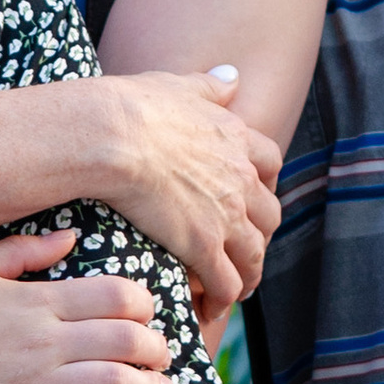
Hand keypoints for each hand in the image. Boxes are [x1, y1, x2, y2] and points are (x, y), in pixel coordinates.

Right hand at [82, 70, 281, 309]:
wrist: (114, 136)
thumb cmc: (134, 107)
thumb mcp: (178, 85)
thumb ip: (207, 86)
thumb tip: (232, 75)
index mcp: (235, 138)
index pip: (268, 162)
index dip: (264, 182)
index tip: (254, 195)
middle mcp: (240, 178)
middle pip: (268, 214)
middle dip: (261, 233)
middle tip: (246, 247)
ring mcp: (226, 214)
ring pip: (253, 255)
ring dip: (249, 273)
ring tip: (237, 289)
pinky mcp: (204, 246)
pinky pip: (226, 282)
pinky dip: (224, 297)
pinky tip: (213, 308)